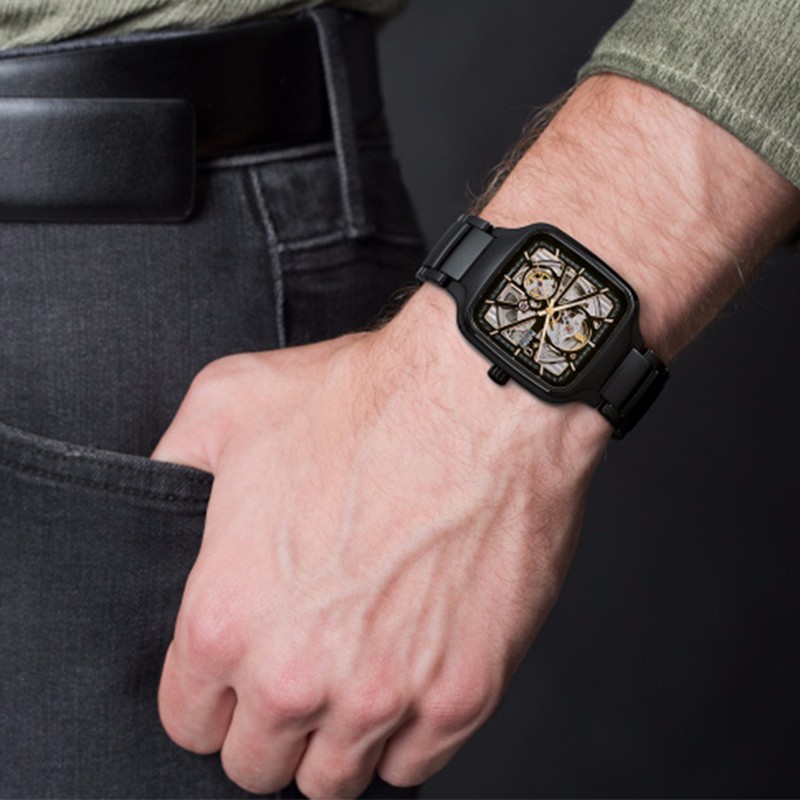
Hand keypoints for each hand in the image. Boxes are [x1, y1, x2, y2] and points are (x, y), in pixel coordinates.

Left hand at [153, 285, 609, 797]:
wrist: (483, 396)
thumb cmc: (365, 399)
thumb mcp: (231, 403)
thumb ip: (173, 463)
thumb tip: (160, 493)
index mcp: (228, 617)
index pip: (188, 721)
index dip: (209, 697)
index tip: (235, 673)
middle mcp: (298, 674)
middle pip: (257, 764)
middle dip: (267, 726)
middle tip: (296, 672)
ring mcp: (386, 694)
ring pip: (333, 781)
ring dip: (333, 742)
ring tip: (350, 682)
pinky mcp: (463, 693)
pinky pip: (414, 766)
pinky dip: (404, 738)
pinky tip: (405, 684)